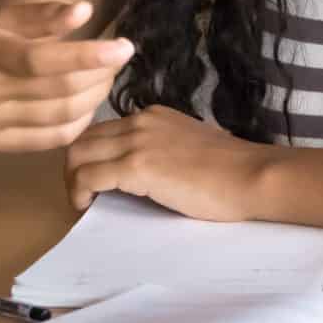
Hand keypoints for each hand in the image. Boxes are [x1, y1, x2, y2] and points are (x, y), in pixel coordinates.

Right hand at [0, 0, 133, 152]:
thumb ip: (41, 16)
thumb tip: (85, 11)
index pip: (43, 60)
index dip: (89, 55)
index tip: (124, 46)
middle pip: (59, 90)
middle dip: (101, 74)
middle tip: (120, 57)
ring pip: (61, 117)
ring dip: (96, 97)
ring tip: (108, 76)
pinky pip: (52, 139)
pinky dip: (80, 122)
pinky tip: (89, 103)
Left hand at [65, 104, 268, 220]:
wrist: (250, 175)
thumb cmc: (231, 170)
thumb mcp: (189, 146)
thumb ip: (162, 149)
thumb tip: (141, 173)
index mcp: (153, 116)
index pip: (103, 129)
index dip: (90, 154)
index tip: (93, 178)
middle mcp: (140, 121)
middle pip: (82, 138)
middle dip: (73, 166)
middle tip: (81, 193)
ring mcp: (137, 142)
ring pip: (77, 154)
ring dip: (71, 180)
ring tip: (82, 202)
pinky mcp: (136, 166)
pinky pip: (87, 176)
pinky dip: (78, 192)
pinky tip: (86, 207)